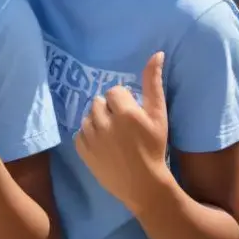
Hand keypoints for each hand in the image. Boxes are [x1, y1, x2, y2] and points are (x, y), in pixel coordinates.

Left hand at [75, 52, 169, 212]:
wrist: (144, 185)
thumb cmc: (154, 147)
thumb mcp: (158, 115)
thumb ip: (153, 82)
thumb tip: (156, 54)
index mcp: (123, 111)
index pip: (114, 91)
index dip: (124, 102)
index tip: (132, 116)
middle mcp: (103, 122)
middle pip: (99, 102)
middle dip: (110, 110)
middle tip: (122, 127)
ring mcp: (90, 137)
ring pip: (88, 116)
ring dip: (98, 122)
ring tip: (112, 136)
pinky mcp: (82, 151)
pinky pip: (80, 132)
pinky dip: (89, 136)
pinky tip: (102, 145)